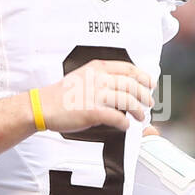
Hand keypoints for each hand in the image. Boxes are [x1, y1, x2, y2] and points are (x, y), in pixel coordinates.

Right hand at [35, 60, 154, 132]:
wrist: (43, 105)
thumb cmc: (62, 94)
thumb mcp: (83, 76)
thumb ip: (102, 78)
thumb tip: (122, 87)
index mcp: (97, 68)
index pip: (128, 69)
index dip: (143, 76)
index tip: (150, 83)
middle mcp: (99, 79)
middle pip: (132, 85)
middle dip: (144, 95)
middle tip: (150, 103)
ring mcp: (96, 95)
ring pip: (128, 101)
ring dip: (138, 111)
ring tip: (141, 117)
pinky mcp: (93, 111)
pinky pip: (117, 117)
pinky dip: (125, 123)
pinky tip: (126, 126)